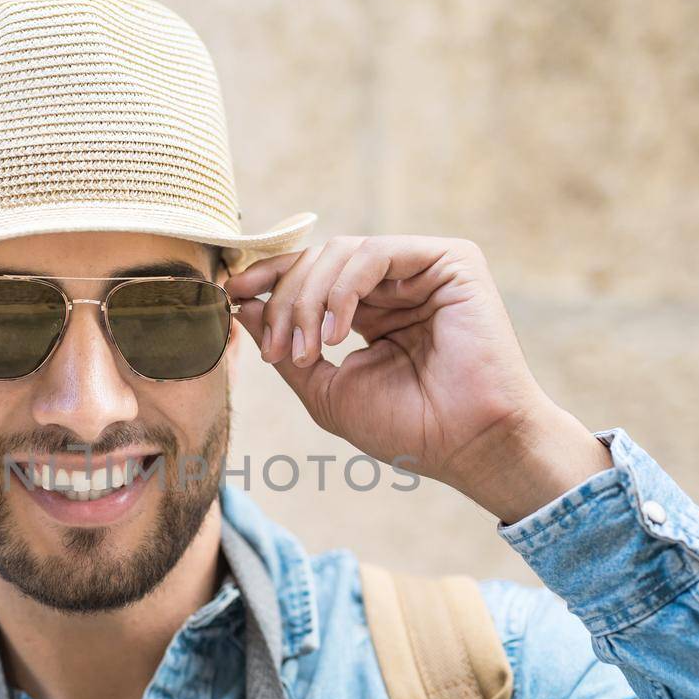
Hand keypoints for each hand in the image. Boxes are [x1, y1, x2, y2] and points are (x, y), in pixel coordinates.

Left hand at [225, 234, 611, 523]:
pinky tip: (338, 333)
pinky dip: (344, 290)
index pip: (310, 275)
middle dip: (285, 302)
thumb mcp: (327, 390)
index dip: (268, 279)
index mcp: (369, 310)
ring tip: (309, 351)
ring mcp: (423, 269)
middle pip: (318, 260)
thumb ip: (285, 346)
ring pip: (340, 253)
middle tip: (278, 351)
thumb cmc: (407, 428)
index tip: (230, 296)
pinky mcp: (451, 261)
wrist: (467, 445)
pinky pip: (375, 253)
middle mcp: (395, 284)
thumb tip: (240, 305)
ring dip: (309, 301)